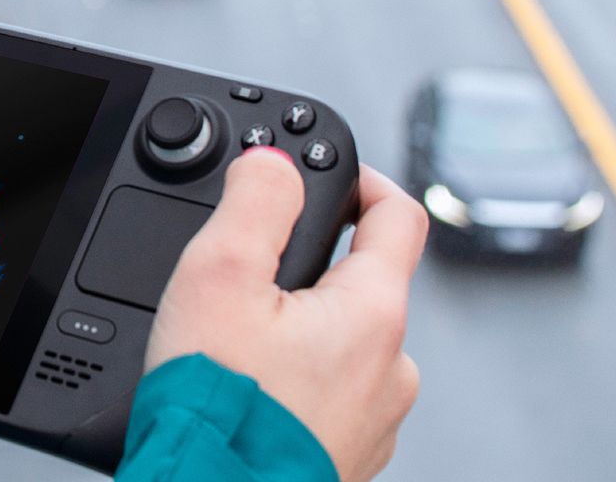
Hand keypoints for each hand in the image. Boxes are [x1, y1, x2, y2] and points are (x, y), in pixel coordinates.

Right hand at [146, 148, 426, 481]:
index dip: (362, 181)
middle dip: (309, 272)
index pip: (398, 216)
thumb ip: (254, 202)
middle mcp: (391, 368)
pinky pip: (329, 400)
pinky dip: (295, 389)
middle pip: (361, 287)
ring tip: (238, 351)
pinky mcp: (347, 458)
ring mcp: (374, 420)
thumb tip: (275, 163)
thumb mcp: (219, 276)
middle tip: (248, 281)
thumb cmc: (218, 410)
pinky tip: (250, 397)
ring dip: (300, 336)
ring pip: (343, 348)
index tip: (331, 176)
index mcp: (372, 314)